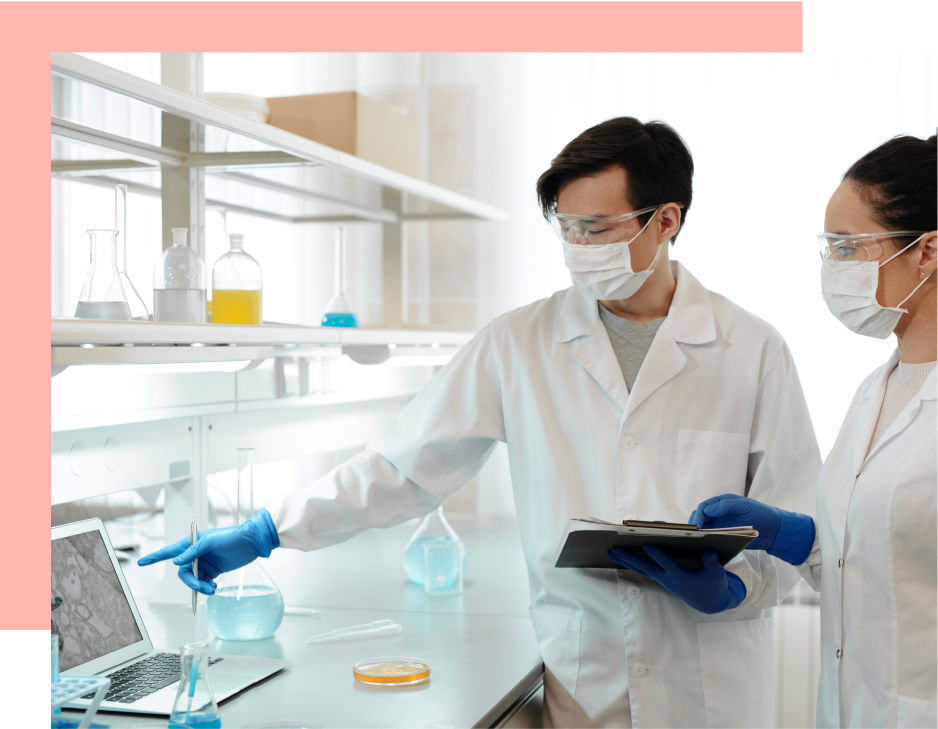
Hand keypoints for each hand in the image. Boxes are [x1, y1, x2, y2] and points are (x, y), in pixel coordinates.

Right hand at [138, 510, 279, 593]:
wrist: (252, 543)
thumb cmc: (232, 537)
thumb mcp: (212, 542)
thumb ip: (193, 551)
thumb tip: (176, 562)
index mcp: (192, 543)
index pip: (169, 551)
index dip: (155, 558)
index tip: (141, 563)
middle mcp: (195, 554)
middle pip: (183, 572)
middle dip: (190, 582)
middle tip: (202, 587)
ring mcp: (204, 563)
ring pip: (193, 580)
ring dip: (200, 587)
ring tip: (212, 589)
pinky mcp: (213, 571)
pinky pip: (203, 583)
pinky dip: (206, 588)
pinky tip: (214, 588)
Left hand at [607, 546, 745, 613]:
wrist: (709, 601)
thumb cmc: (713, 585)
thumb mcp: (717, 574)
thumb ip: (712, 563)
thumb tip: (709, 551)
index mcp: (681, 577)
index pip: (667, 564)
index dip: (657, 555)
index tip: (647, 545)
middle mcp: (668, 579)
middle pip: (646, 567)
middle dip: (629, 558)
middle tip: (614, 549)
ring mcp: (663, 580)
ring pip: (641, 569)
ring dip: (626, 561)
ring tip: (611, 552)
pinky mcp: (662, 578)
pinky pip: (644, 570)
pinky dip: (633, 563)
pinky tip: (622, 557)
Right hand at [688, 494, 814, 564]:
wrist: (776, 531)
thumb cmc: (762, 514)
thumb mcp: (745, 507)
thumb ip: (726, 506)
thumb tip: (707, 510)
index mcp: (723, 502)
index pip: (704, 507)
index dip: (698, 515)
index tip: (696, 526)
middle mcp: (719, 513)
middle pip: (700, 517)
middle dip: (694, 525)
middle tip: (692, 535)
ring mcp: (721, 524)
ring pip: (704, 528)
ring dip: (698, 533)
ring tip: (694, 542)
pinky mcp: (725, 535)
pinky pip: (712, 537)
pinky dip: (706, 541)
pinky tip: (703, 546)